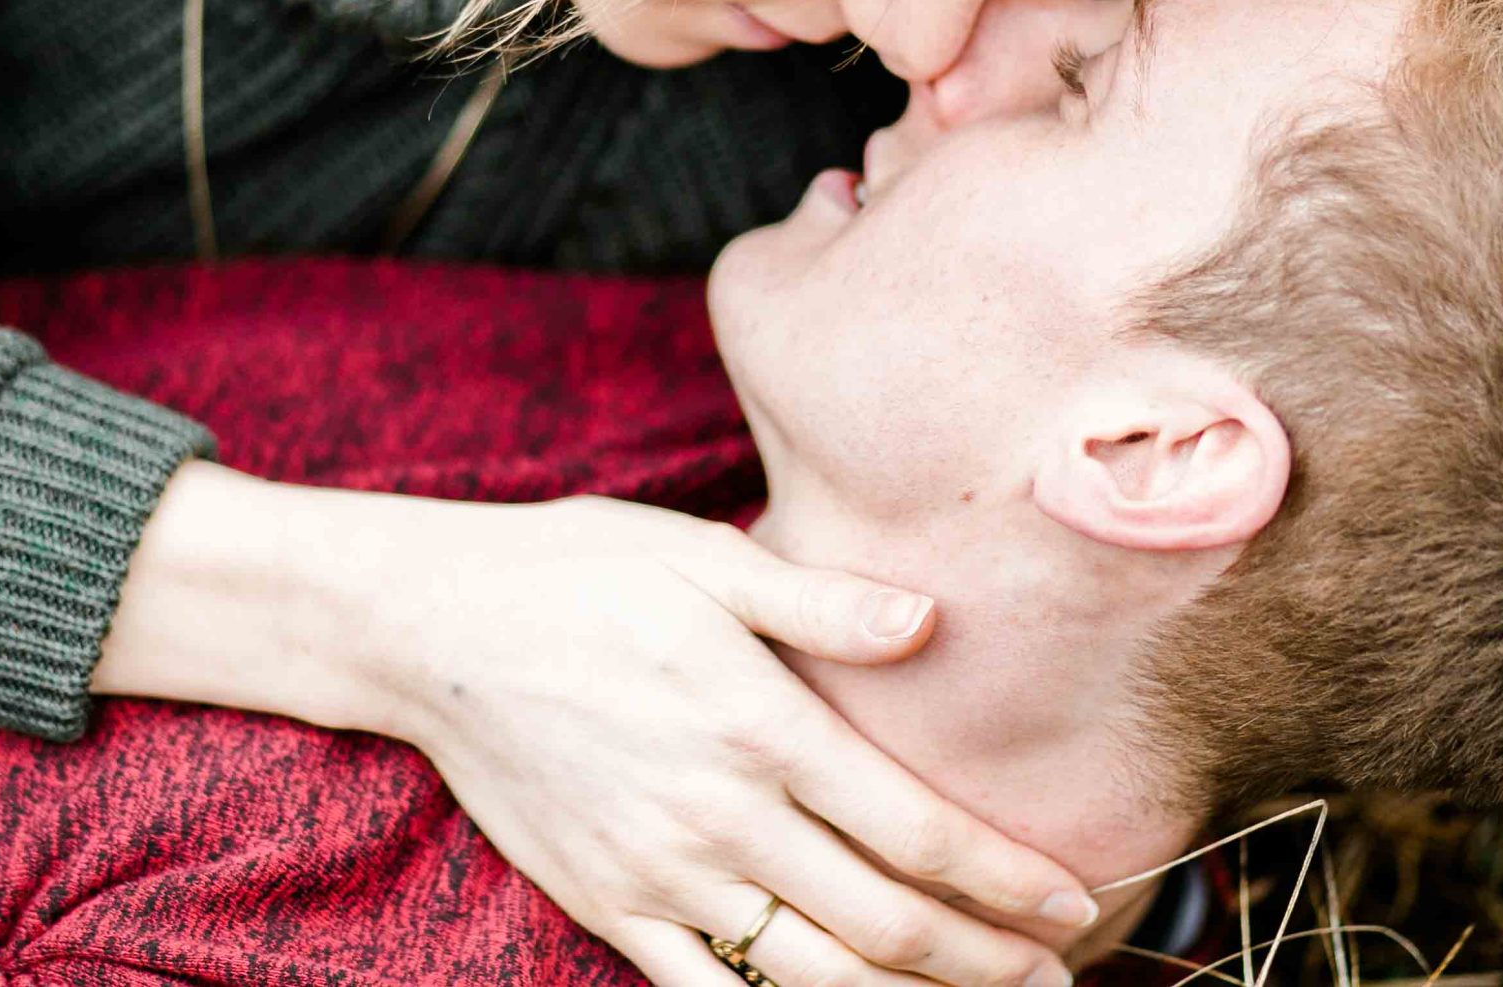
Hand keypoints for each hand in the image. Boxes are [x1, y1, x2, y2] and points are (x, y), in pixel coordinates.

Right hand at [96, 468, 1096, 986]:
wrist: (434, 629)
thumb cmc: (580, 573)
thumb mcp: (704, 556)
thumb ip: (821, 603)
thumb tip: (930, 621)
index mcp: (758, 725)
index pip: (912, 829)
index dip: (1000, 877)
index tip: (1068, 901)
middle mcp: (718, 815)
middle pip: (880, 922)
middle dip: (980, 959)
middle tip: (1056, 978)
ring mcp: (659, 873)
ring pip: (809, 974)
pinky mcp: (607, 904)